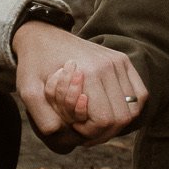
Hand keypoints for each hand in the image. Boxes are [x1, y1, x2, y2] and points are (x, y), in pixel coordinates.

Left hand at [13, 23, 147, 142]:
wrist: (42, 36)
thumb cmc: (34, 64)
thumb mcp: (28, 90)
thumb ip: (42, 117)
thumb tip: (61, 133)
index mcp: (88, 73)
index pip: (104, 120)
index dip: (90, 133)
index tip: (73, 128)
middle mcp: (109, 65)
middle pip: (122, 118)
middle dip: (104, 132)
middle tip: (85, 131)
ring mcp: (119, 61)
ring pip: (134, 108)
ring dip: (117, 122)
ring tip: (97, 122)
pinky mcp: (123, 60)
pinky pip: (140, 94)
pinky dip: (129, 108)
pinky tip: (110, 110)